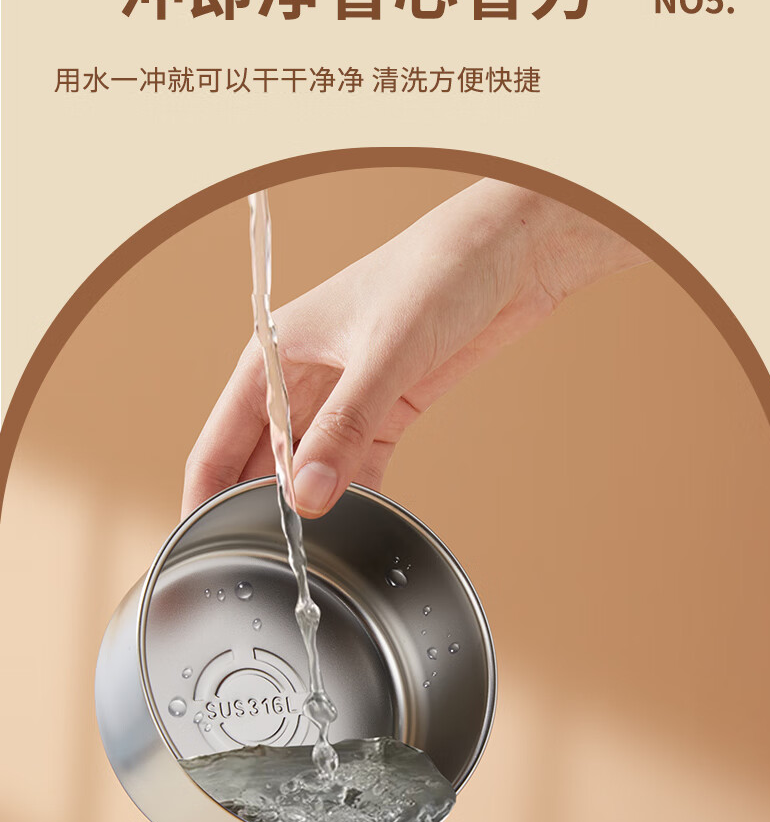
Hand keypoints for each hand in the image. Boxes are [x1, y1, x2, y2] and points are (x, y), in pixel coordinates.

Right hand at [182, 179, 643, 517]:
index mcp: (273, 356)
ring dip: (311, 511)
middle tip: (272, 566)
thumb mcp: (386, 354)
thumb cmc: (440, 272)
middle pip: (258, 467)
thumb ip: (344, 429)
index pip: (218, 444)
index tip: (205, 554)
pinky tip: (360, 525)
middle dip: (261, 515)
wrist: (512, 255)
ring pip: (307, 473)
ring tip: (314, 555)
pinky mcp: (385, 412)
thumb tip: (307, 496)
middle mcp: (297, 381)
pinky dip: (356, 498)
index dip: (206, 501)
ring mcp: (342, 399)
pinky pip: (355, 469)